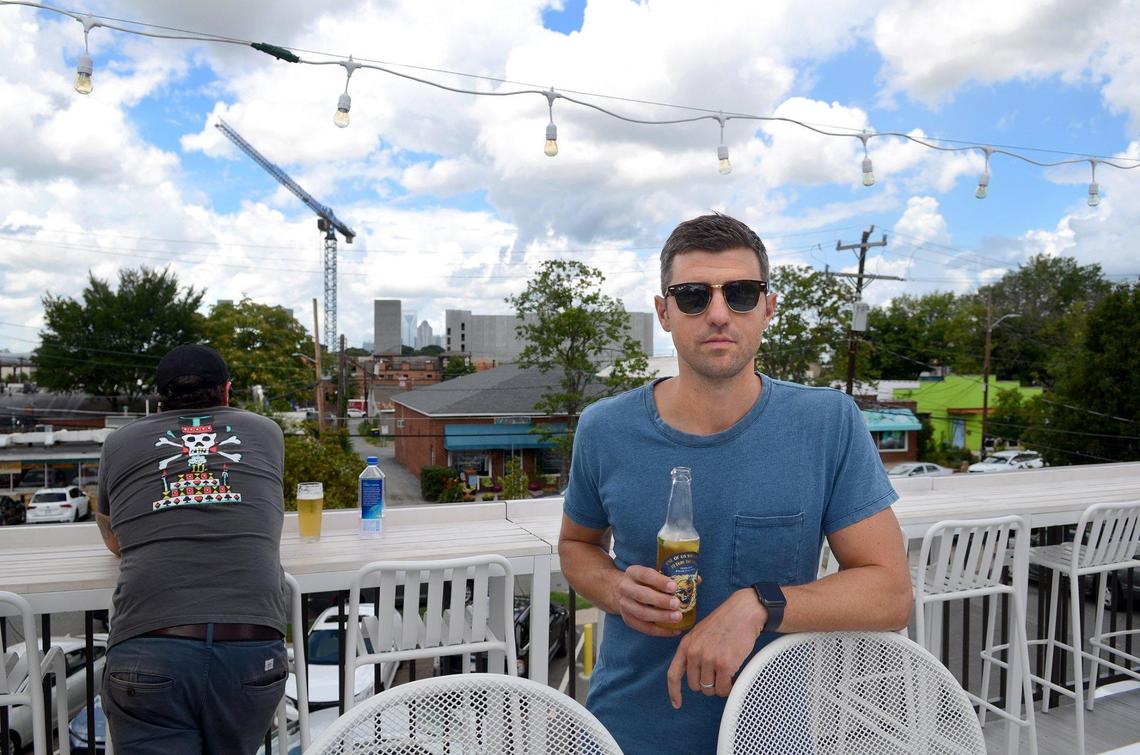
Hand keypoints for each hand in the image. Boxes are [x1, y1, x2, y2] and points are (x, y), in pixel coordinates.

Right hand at [614, 564, 684, 637]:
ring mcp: (624, 605)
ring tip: (677, 618)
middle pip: (641, 595)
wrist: (625, 591)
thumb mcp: (654, 573)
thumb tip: (697, 580)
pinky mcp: (628, 620)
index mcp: (633, 572)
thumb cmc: (646, 581)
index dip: (660, 581)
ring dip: (661, 617)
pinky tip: (675, 630)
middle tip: (677, 604)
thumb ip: (674, 576)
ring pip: (641, 613)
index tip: (674, 587)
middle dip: (661, 601)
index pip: (645, 575)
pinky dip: (660, 631)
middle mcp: (625, 588)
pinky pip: (644, 628)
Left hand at [667, 588, 766, 708]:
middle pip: (695, 686)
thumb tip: (692, 673)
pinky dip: (729, 688)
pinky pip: (724, 689)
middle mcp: (694, 653)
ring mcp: (709, 659)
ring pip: (710, 689)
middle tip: (717, 673)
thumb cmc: (724, 622)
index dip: (674, 692)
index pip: (673, 674)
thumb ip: (693, 651)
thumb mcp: (700, 633)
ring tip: (727, 671)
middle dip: (706, 684)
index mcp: (686, 645)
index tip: (677, 704)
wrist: (743, 612)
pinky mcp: (725, 664)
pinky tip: (734, 676)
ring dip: (719, 685)